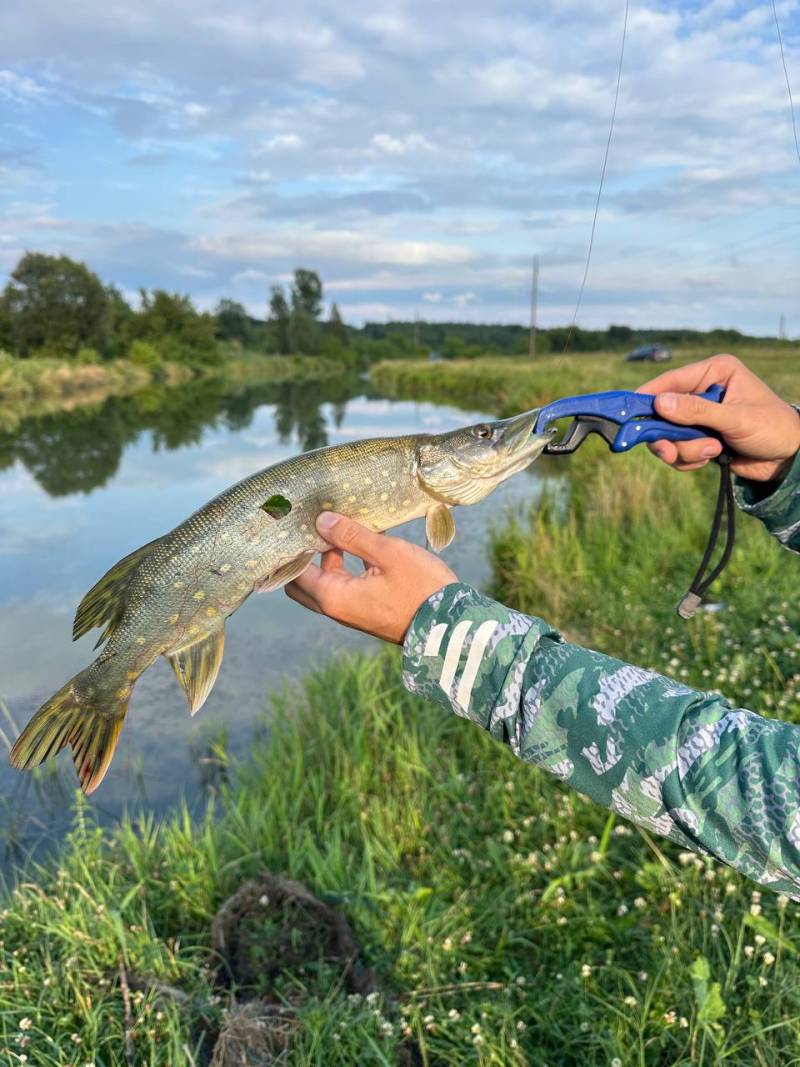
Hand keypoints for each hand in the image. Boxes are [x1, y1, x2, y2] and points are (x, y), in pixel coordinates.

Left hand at [284, 512, 457, 643]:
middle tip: (313, 528)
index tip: (297, 525)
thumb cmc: (421, 588)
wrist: (449, 626)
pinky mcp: (368, 612)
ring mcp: (353, 613)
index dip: (292, 550)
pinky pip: (346, 588)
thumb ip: (352, 536)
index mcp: (334, 597)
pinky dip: (346, 568)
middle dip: (305, 557)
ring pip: (327, 584)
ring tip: (341, 528)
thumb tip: (322, 521)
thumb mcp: (388, 553)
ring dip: (328, 560)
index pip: (295, 575)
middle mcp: (337, 609)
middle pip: (304, 583)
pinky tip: (363, 544)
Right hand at [637, 354, 799, 480]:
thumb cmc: (772, 428)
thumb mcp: (736, 418)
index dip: (649, 396)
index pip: (672, 380)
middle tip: (668, 451)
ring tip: (712, 452)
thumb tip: (659, 403)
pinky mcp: (698, 436)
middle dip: (669, 435)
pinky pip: (677, 449)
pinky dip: (689, 459)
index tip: (629, 412)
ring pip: (668, 434)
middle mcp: (704, 390)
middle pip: (663, 411)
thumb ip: (697, 412)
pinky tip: (713, 458)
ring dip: (685, 450)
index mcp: (715, 371)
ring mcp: (699, 415)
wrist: (789, 459)